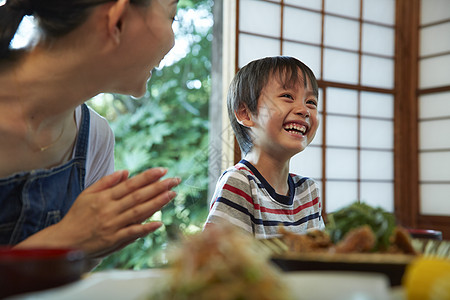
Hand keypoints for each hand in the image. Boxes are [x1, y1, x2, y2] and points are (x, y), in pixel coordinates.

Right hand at [16, 168, 179, 257]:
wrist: (64, 241)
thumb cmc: (77, 216)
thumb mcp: (87, 194)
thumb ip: (106, 182)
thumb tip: (126, 172)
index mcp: (104, 197)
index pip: (131, 184)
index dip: (148, 177)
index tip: (163, 170)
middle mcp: (110, 209)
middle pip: (138, 196)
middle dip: (159, 187)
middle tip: (175, 180)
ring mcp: (113, 225)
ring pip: (138, 212)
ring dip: (157, 203)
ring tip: (172, 194)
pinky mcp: (113, 240)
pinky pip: (132, 233)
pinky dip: (146, 228)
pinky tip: (159, 223)